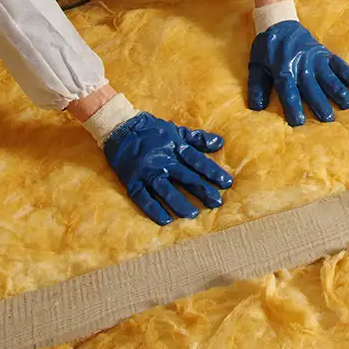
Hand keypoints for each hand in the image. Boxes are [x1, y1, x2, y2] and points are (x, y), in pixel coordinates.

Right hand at [103, 113, 233, 225]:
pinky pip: (144, 198)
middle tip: (216, 203)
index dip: (213, 172)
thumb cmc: (153, 131)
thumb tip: (220, 143)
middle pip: (185, 178)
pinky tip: (165, 220)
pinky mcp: (133, 182)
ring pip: (166, 190)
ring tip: (192, 215)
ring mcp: (147, 172)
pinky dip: (154, 210)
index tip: (227, 183)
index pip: (198, 161)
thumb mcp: (177, 130)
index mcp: (176, 148)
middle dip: (202, 191)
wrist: (121, 128)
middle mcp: (163, 161)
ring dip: (179, 203)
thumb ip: (198, 139)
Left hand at [248, 20, 348, 125]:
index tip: (299, 122)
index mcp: (283, 70)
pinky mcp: (324, 53)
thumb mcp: (256, 67)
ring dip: (338, 90)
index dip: (293, 107)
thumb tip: (257, 108)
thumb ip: (257, 87)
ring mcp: (314, 59)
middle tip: (329, 119)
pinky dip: (347, 73)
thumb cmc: (267, 49)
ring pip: (328, 76)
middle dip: (320, 103)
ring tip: (348, 105)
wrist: (279, 24)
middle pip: (311, 87)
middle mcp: (301, 66)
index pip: (288, 91)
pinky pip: (338, 63)